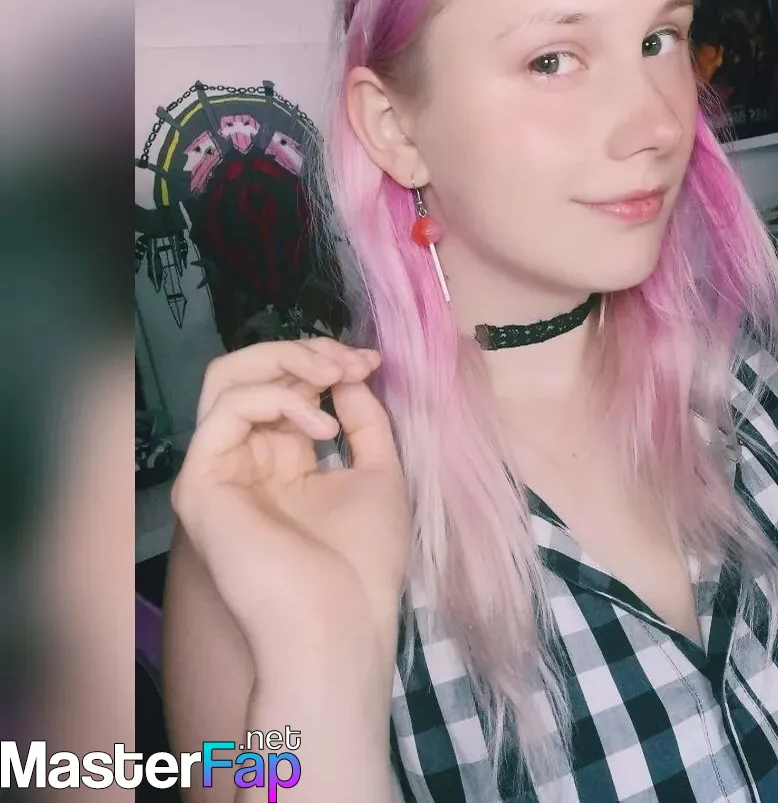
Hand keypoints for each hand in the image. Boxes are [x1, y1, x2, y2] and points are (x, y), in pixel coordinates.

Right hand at [171, 339, 407, 678]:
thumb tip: (351, 373)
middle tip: (348, 361)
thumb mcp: (379, 473)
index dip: (327, 361)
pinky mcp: (202, 482)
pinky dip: (278, 399)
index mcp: (284, 460)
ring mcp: (220, 469)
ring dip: (287, 362)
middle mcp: (247, 459)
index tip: (371, 361)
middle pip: (250, 372)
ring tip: (334, 378)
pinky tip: (320, 426)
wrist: (340, 624)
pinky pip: (227, 409)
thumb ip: (363, 419)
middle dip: (304, 351)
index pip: (286, 387)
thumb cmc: (363, 562)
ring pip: (228, 378)